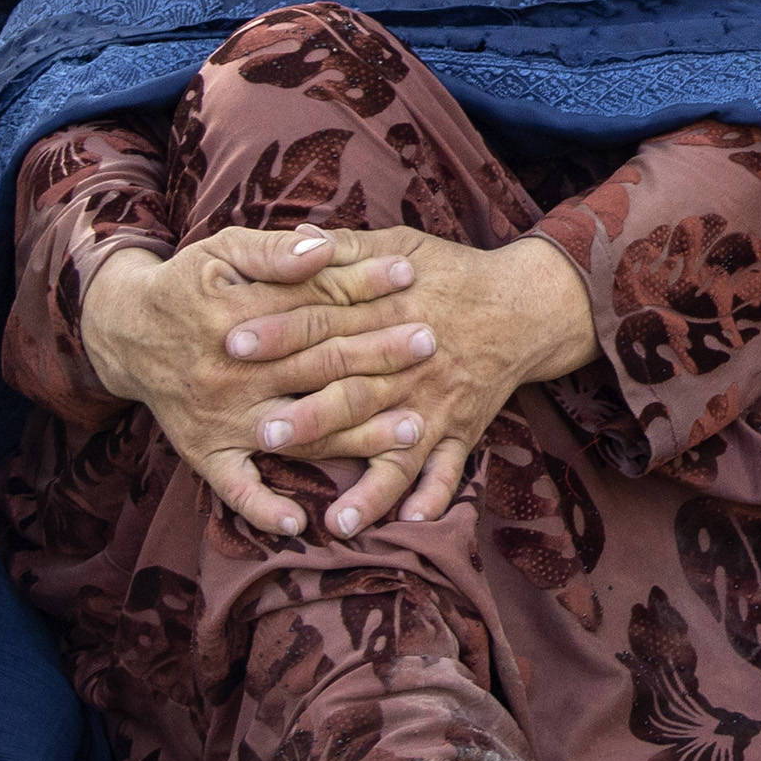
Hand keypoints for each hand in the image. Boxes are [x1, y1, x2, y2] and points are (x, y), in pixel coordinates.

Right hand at [74, 225, 429, 538]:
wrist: (124, 331)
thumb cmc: (187, 285)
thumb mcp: (223, 250)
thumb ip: (274, 251)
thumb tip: (323, 247)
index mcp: (236, 317)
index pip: (313, 303)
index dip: (364, 288)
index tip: (413, 280)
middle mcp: (231, 373)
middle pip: (317, 365)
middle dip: (378, 356)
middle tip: (432, 347)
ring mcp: (219, 417)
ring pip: (298, 431)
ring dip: (356, 437)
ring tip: (413, 432)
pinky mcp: (204, 451)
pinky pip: (235, 488)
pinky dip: (264, 508)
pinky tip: (302, 522)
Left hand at [224, 231, 600, 535]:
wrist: (528, 304)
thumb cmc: (453, 273)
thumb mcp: (400, 244)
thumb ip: (344, 248)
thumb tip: (293, 239)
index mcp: (389, 312)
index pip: (324, 321)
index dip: (277, 331)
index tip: (232, 344)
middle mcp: (412, 364)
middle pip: (354, 391)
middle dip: (311, 415)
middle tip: (264, 433)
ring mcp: (439, 402)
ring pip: (398, 447)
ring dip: (369, 484)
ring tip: (337, 518)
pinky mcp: (463, 428)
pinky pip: (450, 468)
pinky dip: (435, 495)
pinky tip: (410, 521)